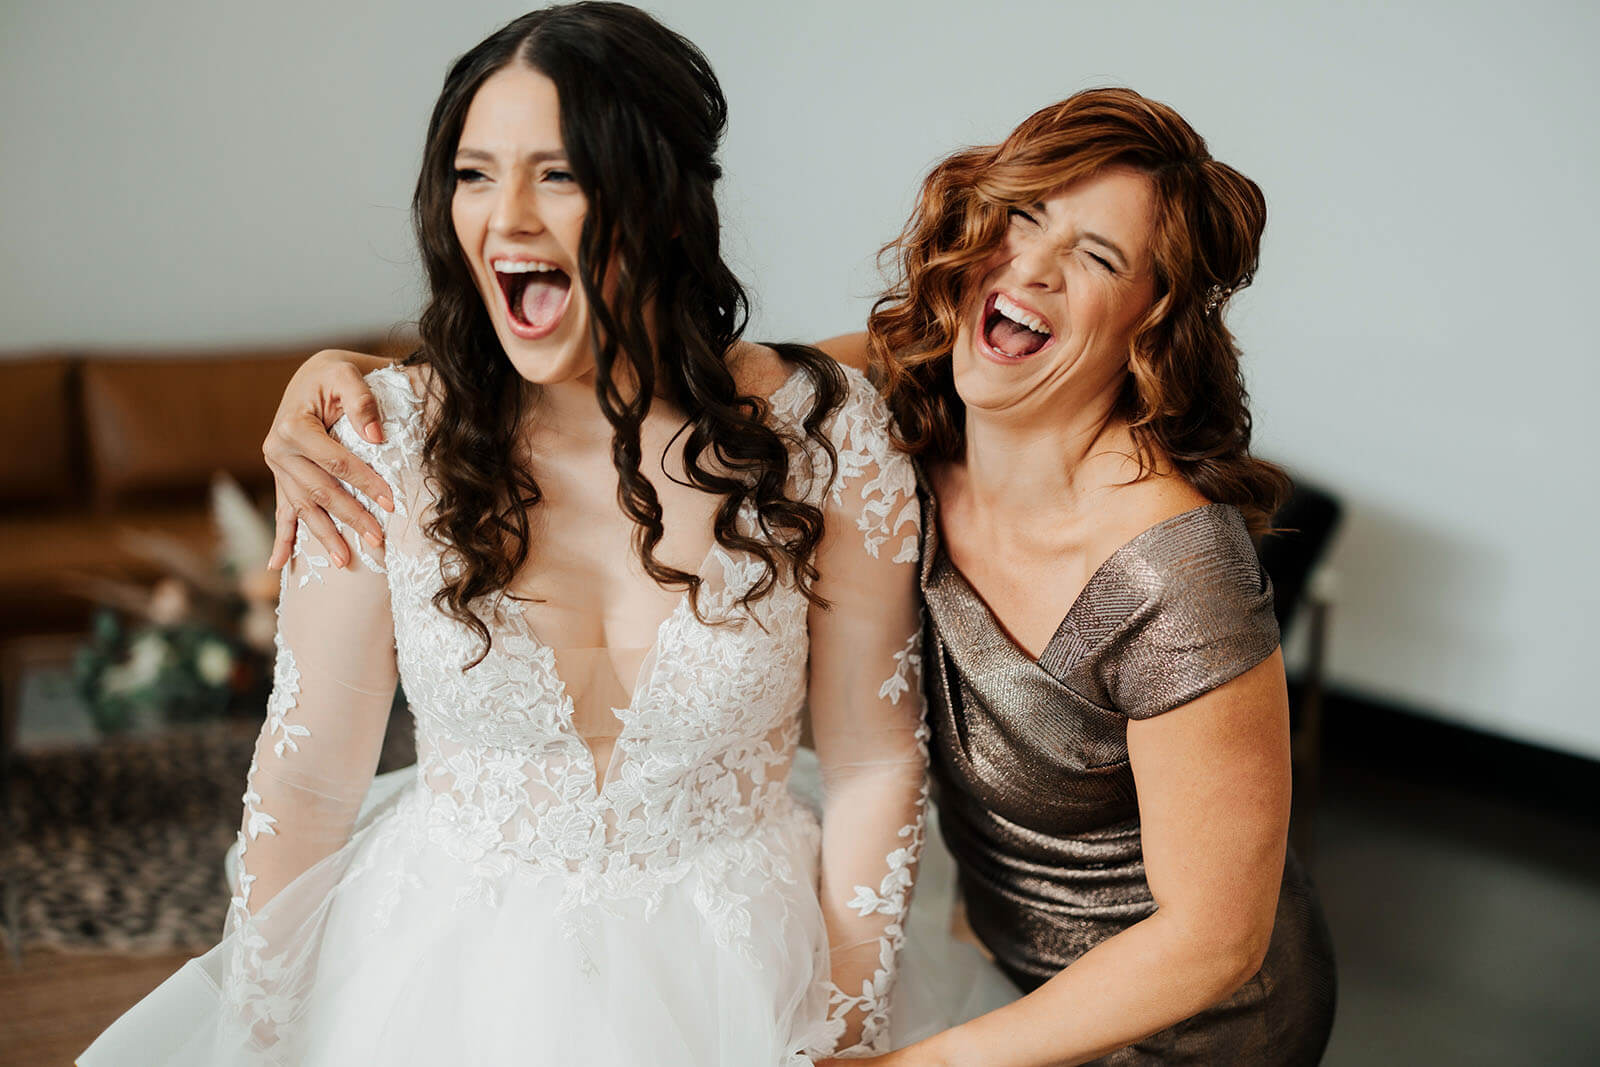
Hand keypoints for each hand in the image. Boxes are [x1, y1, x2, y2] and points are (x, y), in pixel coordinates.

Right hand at [263, 349, 394, 569]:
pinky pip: (282, 511)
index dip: (365, 483)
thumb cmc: (334, 375)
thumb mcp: (347, 375)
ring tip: (345, 561)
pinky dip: (282, 539)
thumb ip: (362, 402)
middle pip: (320, 491)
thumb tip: (376, 438)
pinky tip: (278, 565)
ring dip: (324, 536)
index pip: (335, 462)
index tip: (392, 502)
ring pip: (303, 507)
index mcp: (292, 426)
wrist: (314, 376)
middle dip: (350, 517)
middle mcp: (278, 450)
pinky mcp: (282, 477)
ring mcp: (277, 467)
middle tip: (377, 539)